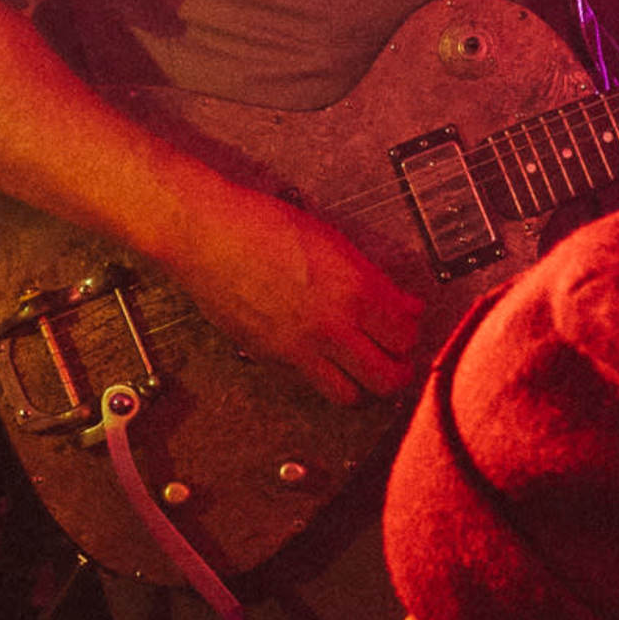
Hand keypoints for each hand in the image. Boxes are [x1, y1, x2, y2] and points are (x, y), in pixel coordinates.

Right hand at [156, 179, 425, 407]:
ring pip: (352, 395)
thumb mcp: (332, 241)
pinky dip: (327, 379)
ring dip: (364, 386)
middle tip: (395, 358)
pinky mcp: (272, 357)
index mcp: (353, 288)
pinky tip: (327, 360)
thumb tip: (399, 303)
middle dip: (399, 370)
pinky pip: (313, 384)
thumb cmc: (261, 224)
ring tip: (364, 369)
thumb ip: (370, 278)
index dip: (411, 331)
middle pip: (389, 377)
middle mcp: (331, 324)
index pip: (406, 333)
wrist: (207, 233)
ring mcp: (300, 346)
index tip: (407, 325)